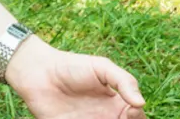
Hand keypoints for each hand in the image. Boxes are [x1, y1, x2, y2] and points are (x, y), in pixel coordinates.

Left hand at [5, 36, 145, 118]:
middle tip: (119, 118)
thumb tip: (141, 103)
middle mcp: (105, 118)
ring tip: (97, 118)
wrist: (38, 72)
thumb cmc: (71, 66)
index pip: (137, 116)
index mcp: (116, 104)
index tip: (130, 110)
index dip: (138, 116)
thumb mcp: (101, 67)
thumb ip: (124, 81)